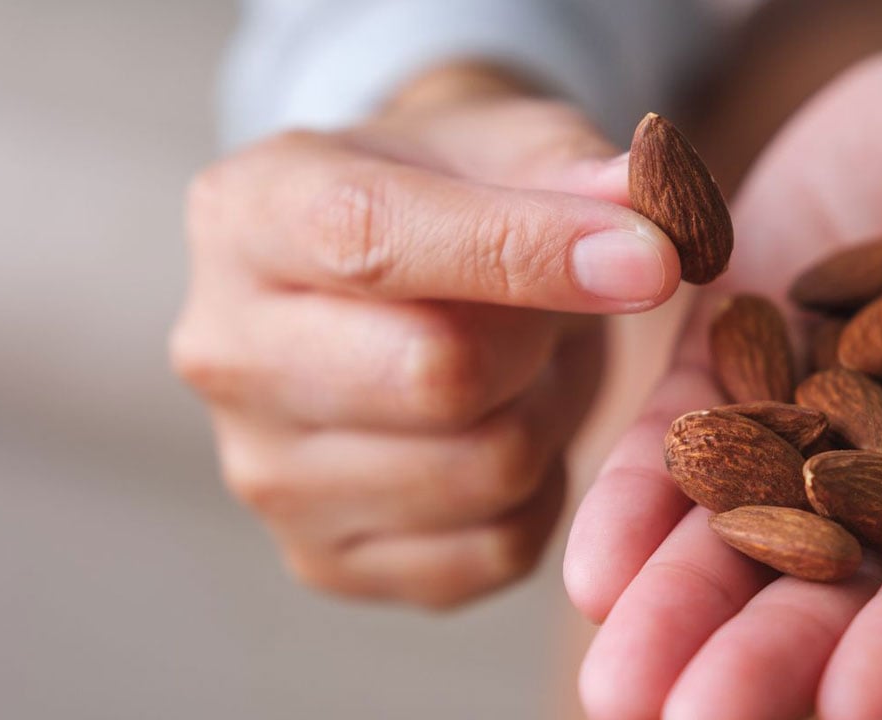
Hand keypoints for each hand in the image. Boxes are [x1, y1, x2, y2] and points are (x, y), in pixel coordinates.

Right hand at [171, 64, 679, 607]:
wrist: (396, 287)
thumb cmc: (453, 199)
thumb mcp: (508, 144)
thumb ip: (576, 169)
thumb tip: (656, 221)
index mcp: (248, 214)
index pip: (374, 241)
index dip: (526, 251)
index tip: (648, 259)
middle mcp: (225, 352)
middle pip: (434, 375)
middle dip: (536, 337)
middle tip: (544, 307)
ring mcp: (263, 473)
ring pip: (484, 470)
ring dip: (544, 415)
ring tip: (516, 367)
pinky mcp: (324, 559)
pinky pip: (496, 549)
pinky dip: (537, 495)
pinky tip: (502, 432)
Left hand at [566, 34, 881, 717]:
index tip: (854, 707)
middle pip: (831, 587)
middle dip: (760, 656)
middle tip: (684, 718)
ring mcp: (804, 430)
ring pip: (737, 533)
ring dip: (676, 603)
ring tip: (617, 679)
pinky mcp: (727, 369)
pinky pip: (676, 442)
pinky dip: (637, 500)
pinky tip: (592, 565)